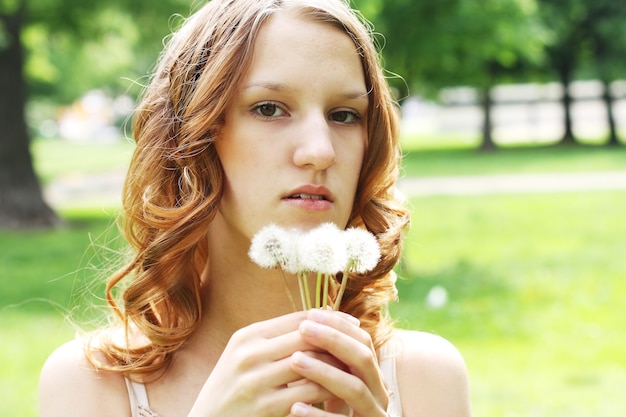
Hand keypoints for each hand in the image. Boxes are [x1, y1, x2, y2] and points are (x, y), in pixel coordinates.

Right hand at [187, 311, 352, 416]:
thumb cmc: (231, 390)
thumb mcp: (245, 357)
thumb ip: (275, 339)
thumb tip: (318, 319)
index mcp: (247, 337)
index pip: (298, 318)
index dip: (330, 319)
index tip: (352, 322)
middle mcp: (250, 354)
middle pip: (307, 336)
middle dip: (338, 339)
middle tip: (360, 344)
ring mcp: (256, 381)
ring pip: (311, 362)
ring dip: (337, 365)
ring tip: (354, 367)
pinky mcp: (265, 407)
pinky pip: (308, 392)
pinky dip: (328, 390)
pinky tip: (339, 392)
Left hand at [289, 309, 389, 416]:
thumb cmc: (332, 413)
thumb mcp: (333, 383)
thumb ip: (327, 359)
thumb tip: (304, 320)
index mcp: (373, 377)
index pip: (363, 341)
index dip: (338, 326)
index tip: (310, 315)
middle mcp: (380, 394)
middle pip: (363, 359)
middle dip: (333, 340)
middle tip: (303, 329)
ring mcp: (374, 415)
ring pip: (355, 389)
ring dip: (325, 372)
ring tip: (295, 361)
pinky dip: (318, 415)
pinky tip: (294, 406)